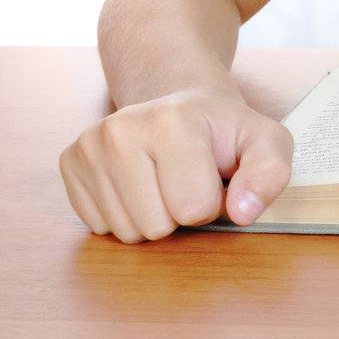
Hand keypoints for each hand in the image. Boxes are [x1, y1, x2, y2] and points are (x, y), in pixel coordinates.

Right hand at [58, 87, 293, 242]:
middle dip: (179, 214)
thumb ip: (269, 173)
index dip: (212, 203)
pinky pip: (98, 227)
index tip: (212, 174)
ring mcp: (89, 146)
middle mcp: (120, 130)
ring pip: (126, 233)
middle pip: (156, 226)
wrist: (177, 105)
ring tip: (163, 180)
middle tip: (185, 178)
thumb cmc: (223, 131)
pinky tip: (137, 183)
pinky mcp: (69, 162)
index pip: (194, 209)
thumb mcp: (264, 142)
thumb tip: (243, 213)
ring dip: (151, 217)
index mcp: (171, 122)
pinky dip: (123, 214)